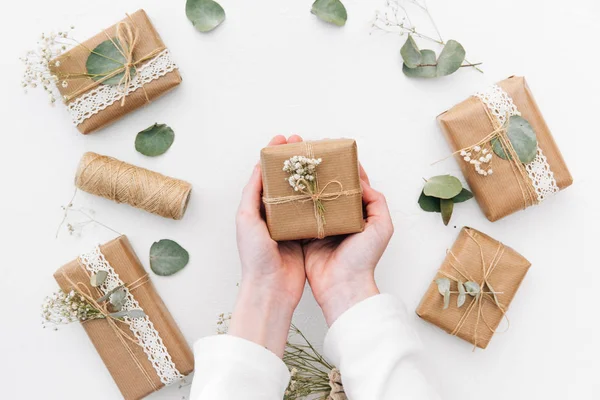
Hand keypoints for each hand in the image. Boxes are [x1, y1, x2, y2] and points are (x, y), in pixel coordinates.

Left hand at [229, 135, 305, 356]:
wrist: (271, 288)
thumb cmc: (255, 256)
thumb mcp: (247, 219)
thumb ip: (252, 193)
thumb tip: (259, 166)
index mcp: (256, 208)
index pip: (265, 174)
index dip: (273, 154)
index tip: (284, 139)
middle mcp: (273, 214)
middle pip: (284, 180)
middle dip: (293, 160)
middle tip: (304, 144)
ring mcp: (290, 224)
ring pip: (300, 193)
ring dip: (308, 175)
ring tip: (318, 159)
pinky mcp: (304, 234)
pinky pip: (313, 210)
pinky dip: (319, 196)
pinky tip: (328, 186)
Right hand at [303, 164, 393, 325]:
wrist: (342, 285)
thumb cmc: (364, 258)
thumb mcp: (381, 226)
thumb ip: (376, 201)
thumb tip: (361, 181)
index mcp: (359, 212)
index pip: (353, 182)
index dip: (344, 165)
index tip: (334, 149)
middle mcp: (340, 216)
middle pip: (330, 186)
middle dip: (322, 170)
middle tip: (311, 153)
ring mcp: (322, 224)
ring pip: (313, 197)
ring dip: (307, 182)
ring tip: (297, 165)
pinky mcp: (306, 233)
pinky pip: (299, 214)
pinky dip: (294, 201)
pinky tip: (287, 187)